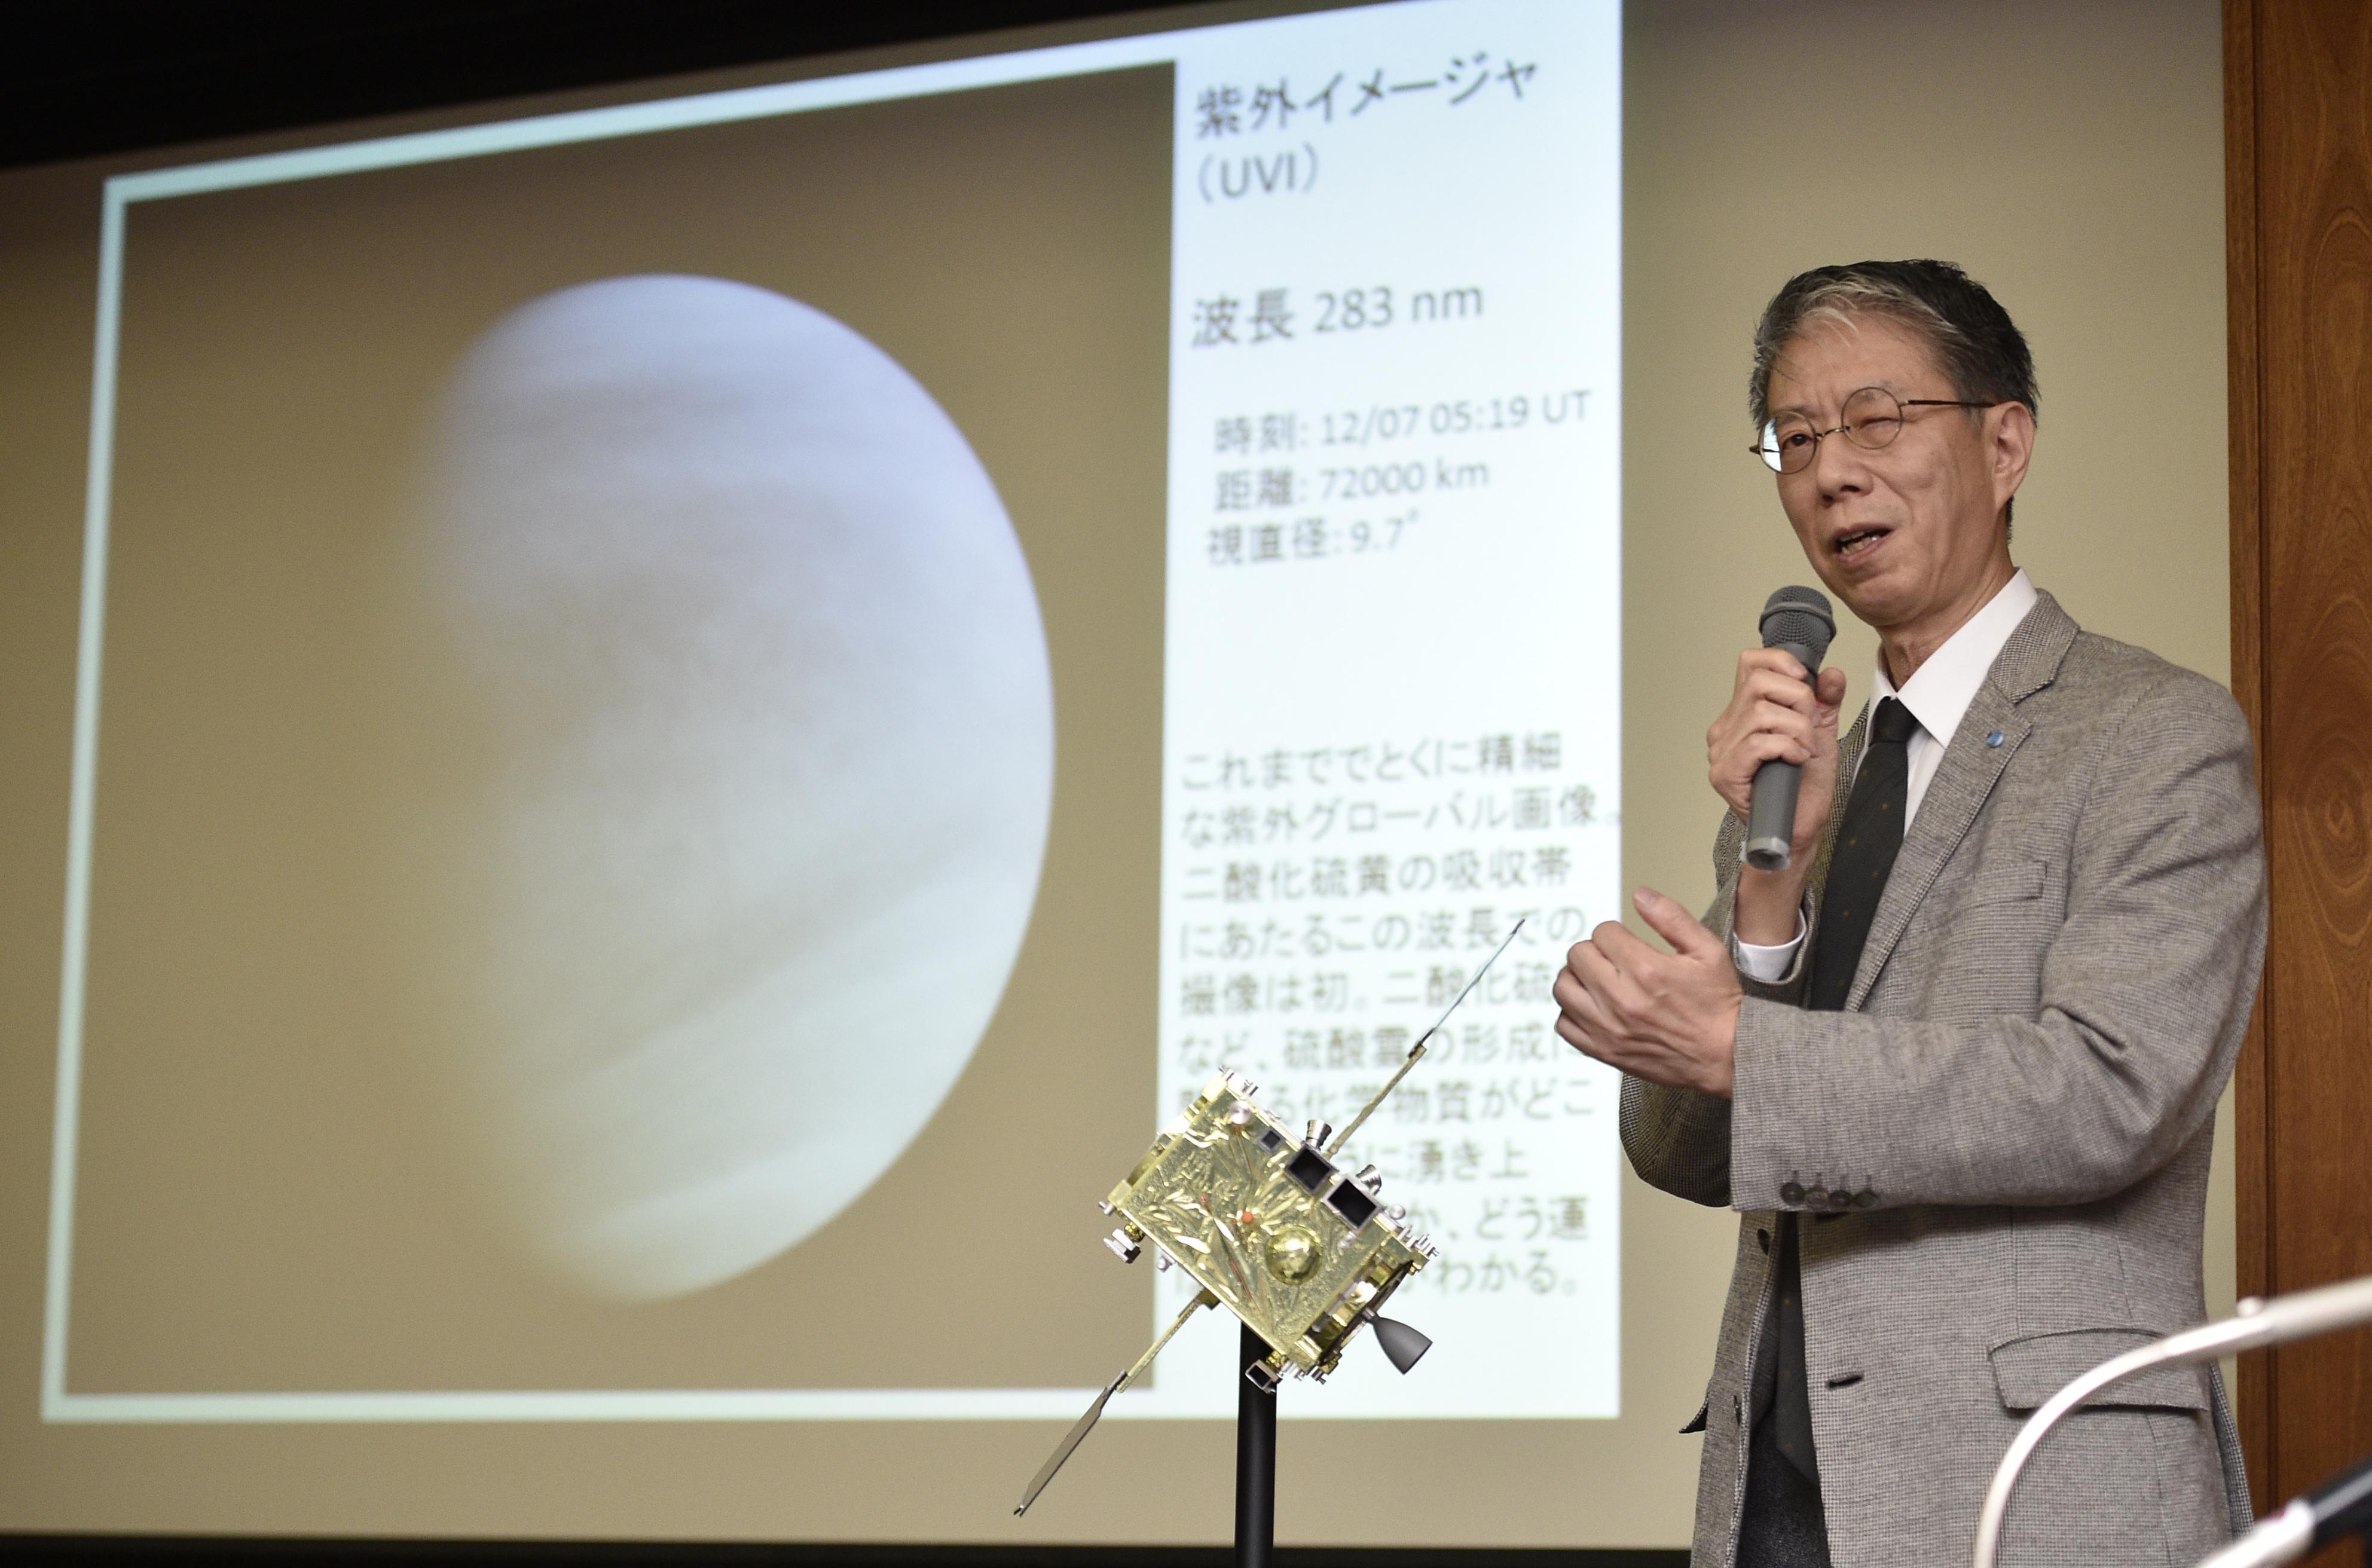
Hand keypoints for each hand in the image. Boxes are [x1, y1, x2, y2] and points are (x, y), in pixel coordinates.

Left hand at [1552, 887, 1741, 1097]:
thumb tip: (1640, 894)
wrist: (1728, 1056)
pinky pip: (1564, 1025)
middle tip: (1614, 959)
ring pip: (1564, 988)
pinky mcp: (1604, 1051)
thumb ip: (1672, 917)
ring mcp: (1609, 1028)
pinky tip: (1593, 1007)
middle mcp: (1622, 999)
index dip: (1616, 933)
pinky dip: (1572, 1013)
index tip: (1628, 943)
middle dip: (1595, 951)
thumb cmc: (1719, 1005)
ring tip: (1599, 980)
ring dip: (1578, 978)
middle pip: (1578, 955)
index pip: (1603, 932)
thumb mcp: (1708, 951)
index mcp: (1646, 970)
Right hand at [1706, 649, 1846, 941]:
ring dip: (1797, 729)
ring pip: (1761, 713)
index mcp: (1741, 716)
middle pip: (1758, 683)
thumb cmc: (1804, 791)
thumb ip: (1824, 702)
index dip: (1781, 663)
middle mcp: (1725, 730)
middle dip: (1798, 699)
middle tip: (1809, 727)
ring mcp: (1721, 752)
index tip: (1805, 683)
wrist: (1798, 833)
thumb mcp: (1820, 735)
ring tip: (1804, 750)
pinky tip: (1796, 761)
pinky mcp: (1725, 774)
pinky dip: (1787, 747)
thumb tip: (1831, 674)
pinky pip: (1759, 742)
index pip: (1749, 664)